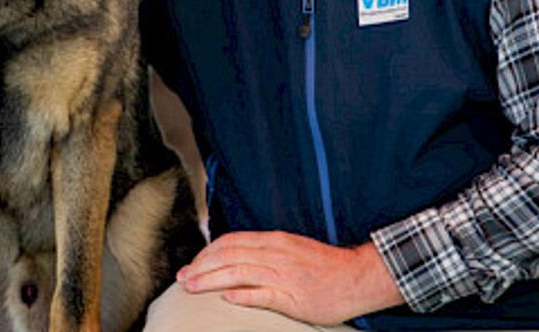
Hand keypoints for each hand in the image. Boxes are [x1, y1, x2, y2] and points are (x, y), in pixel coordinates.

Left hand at [176, 230, 403, 324]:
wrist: (356, 276)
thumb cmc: (324, 265)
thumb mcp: (292, 249)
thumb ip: (266, 251)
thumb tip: (237, 256)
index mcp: (274, 240)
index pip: (231, 241)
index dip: (208, 252)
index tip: (193, 264)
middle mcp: (275, 253)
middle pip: (229, 255)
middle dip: (201, 266)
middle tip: (182, 278)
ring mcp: (283, 274)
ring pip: (238, 272)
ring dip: (211, 279)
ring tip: (192, 287)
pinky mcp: (293, 296)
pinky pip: (262, 294)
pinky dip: (242, 295)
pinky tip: (226, 298)